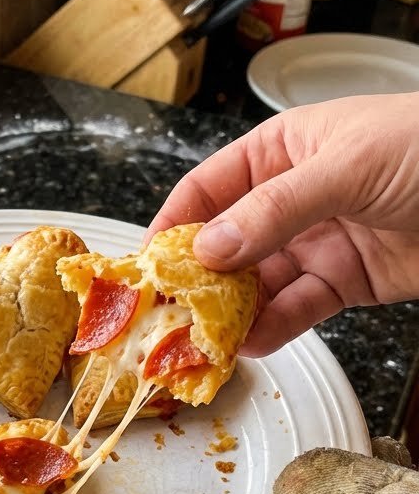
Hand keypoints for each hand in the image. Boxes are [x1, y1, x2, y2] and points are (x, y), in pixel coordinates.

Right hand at [144, 93, 418, 355]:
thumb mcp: (345, 165)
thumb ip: (275, 209)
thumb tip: (210, 247)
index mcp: (283, 150)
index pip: (209, 187)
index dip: (174, 223)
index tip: (145, 264)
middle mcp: (293, 197)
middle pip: (228, 242)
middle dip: (198, 280)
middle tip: (168, 315)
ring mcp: (319, 241)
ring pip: (259, 283)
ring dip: (232, 312)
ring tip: (205, 341)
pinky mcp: (347, 281)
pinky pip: (299, 307)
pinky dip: (273, 327)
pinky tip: (250, 343)